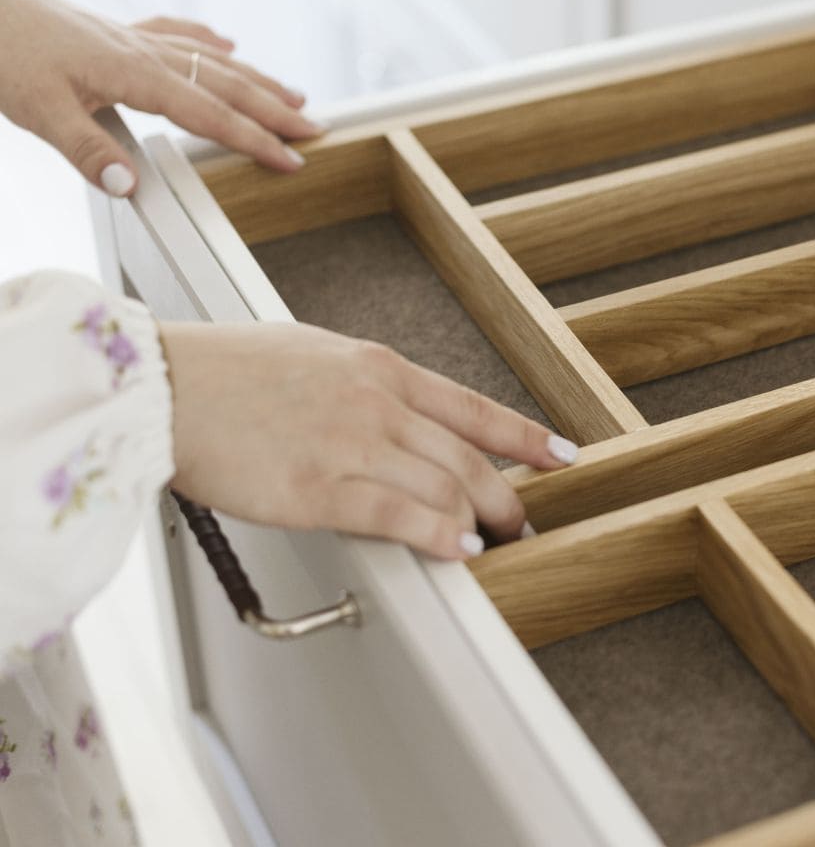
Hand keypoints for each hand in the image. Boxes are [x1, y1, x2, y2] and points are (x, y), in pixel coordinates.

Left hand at [0, 0, 318, 195]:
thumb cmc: (2, 50)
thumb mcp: (37, 109)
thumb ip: (86, 149)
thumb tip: (130, 185)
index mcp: (134, 74)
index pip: (211, 115)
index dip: (256, 139)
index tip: (292, 159)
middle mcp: (146, 52)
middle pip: (227, 84)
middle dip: (276, 109)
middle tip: (315, 129)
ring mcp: (135, 38)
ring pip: (212, 59)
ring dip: (257, 78)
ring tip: (294, 94)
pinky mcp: (119, 30)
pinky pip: (179, 33)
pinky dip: (209, 40)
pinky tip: (228, 42)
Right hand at [161, 322, 577, 559]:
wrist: (163, 386)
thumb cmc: (230, 369)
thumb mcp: (315, 355)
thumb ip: (367, 385)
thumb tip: (402, 416)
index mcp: (377, 368)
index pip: (472, 407)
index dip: (524, 436)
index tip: (560, 455)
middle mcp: (376, 403)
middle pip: (468, 456)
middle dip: (508, 494)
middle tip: (522, 520)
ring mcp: (350, 445)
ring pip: (444, 488)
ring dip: (480, 521)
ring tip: (495, 541)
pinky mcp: (317, 489)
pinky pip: (398, 516)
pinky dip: (438, 535)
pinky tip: (459, 550)